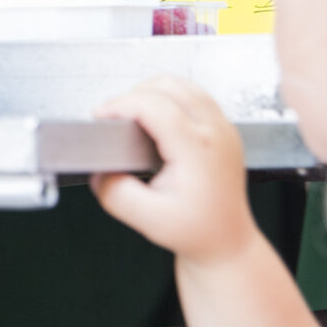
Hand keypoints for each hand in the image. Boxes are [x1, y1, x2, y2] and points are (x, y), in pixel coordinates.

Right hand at [91, 77, 261, 265]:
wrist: (227, 242)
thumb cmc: (196, 231)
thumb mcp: (148, 219)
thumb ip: (115, 193)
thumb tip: (99, 170)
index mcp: (197, 150)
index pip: (153, 105)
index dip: (120, 104)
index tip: (101, 116)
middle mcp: (215, 132)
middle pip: (167, 86)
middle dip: (132, 95)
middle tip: (114, 117)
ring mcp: (223, 128)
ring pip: (182, 84)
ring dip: (151, 91)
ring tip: (133, 114)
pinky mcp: (224, 128)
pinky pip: (194, 94)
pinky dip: (170, 96)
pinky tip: (157, 115)